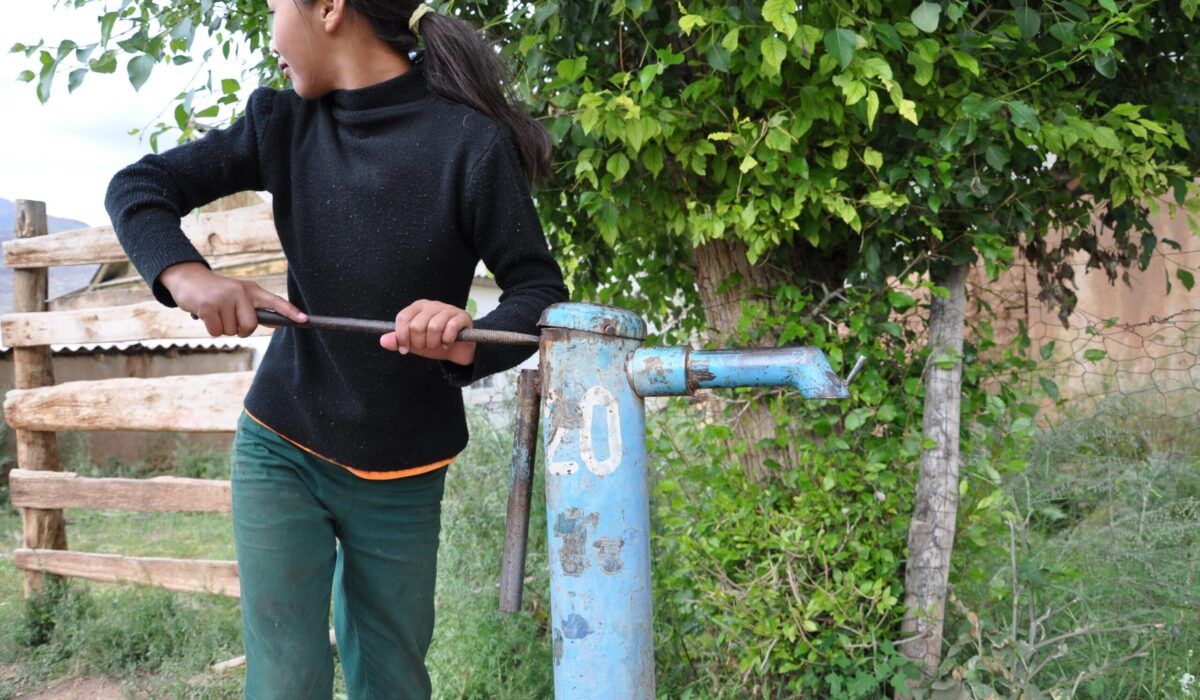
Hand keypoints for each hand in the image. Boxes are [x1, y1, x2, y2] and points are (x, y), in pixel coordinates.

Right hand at [160, 262, 306, 337]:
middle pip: (251, 326)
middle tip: (229, 319)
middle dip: (240, 330)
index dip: (290, 312)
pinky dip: (211, 329)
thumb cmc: (217, 292)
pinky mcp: (209, 306)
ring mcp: (225, 298)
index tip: (304, 320)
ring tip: (215, 312)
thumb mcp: (238, 295)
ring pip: (232, 331)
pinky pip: (217, 331)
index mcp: (252, 290)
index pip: (275, 301)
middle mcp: (241, 292)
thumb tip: (278, 325)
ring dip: (222, 327)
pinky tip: (205, 315)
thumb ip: (255, 309)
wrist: (188, 279)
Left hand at [381, 299, 476, 365]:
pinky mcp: (462, 317)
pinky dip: (446, 341)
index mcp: (418, 307)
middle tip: (426, 347)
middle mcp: (432, 305)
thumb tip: (383, 341)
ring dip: (433, 343)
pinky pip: (450, 328)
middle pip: (417, 326)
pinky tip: (447, 344)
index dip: (401, 336)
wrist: (458, 349)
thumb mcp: (414, 344)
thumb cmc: (434, 342)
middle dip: (420, 343)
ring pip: (433, 327)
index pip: (403, 318)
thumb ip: (398, 341)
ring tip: (437, 345)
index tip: (404, 349)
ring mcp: (448, 309)